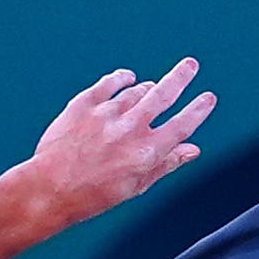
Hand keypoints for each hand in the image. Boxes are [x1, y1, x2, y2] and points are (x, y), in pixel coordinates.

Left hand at [29, 58, 216, 223]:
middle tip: (191, 64)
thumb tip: (193, 150)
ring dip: (147, 88)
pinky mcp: (85, 103)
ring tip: (150, 91)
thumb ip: (166, 164)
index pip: (183, 125)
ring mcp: (107, 114)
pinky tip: (127, 78)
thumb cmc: (93, 194)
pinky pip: (110, 82)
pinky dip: (122, 78)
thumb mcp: (136, 186)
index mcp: (147, 152)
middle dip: (181, 77)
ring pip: (137, 90)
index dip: (199, 109)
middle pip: (164, 94)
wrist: (49, 189)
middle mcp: (130, 129)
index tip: (208, 97)